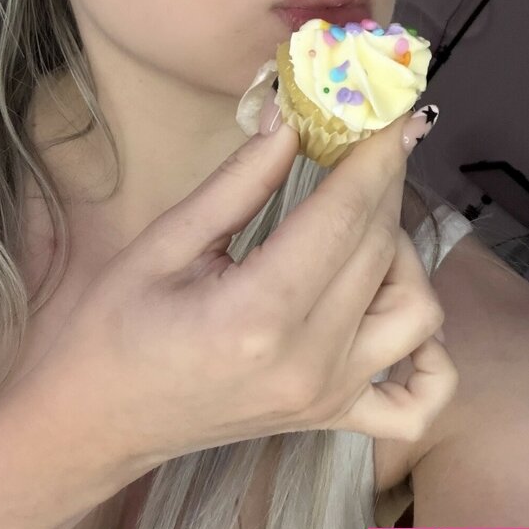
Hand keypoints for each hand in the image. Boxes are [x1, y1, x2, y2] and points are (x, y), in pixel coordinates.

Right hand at [33, 108, 457, 467]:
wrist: (98, 418)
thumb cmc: (113, 326)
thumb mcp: (164, 241)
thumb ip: (238, 183)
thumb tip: (289, 121)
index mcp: (257, 312)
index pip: (342, 216)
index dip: (374, 156)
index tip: (391, 110)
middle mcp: (309, 359)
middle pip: (379, 250)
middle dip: (382, 183)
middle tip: (365, 141)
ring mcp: (328, 396)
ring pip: (414, 311)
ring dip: (401, 253)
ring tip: (358, 221)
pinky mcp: (331, 417)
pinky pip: (418, 399)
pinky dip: (431, 357)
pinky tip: (393, 312)